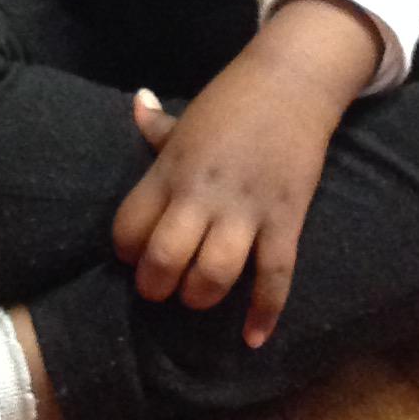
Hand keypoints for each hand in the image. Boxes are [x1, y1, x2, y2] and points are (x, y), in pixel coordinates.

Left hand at [110, 0, 379, 346]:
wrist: (293, 81)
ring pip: (214, 273)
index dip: (125, 252)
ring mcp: (245, 208)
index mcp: (170, 169)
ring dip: (201, 296)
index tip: (132, 256)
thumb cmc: (233, 101)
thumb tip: (136, 103)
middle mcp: (201, 193)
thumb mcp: (187, 116)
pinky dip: (264, 312)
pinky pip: (275, 275)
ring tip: (198, 296)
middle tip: (161, 289)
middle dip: (156, 286)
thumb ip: (155, 124)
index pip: (128, 227)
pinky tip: (252, 338)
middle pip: (164, 259)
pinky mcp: (285, 218)